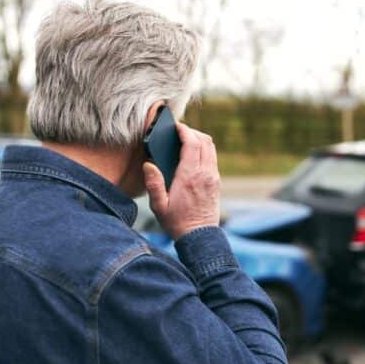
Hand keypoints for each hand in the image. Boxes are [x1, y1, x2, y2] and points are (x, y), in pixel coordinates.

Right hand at [143, 123, 220, 239]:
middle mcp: (205, 174)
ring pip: (211, 148)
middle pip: (205, 141)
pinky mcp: (216, 182)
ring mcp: (213, 177)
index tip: (176, 127)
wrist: (199, 236)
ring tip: (186, 140)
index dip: (185, 131)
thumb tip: (148, 164)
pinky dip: (204, 150)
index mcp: (189, 176)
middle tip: (179, 132)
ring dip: (200, 139)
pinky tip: (193, 155)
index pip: (192, 143)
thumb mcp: (158, 206)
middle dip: (192, 132)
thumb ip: (153, 184)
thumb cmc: (177, 222)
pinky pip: (213, 158)